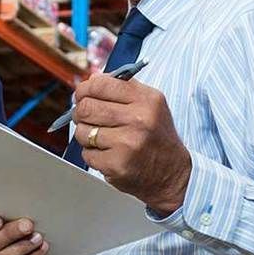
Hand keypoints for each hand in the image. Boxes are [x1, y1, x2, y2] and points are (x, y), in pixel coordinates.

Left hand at [71, 75, 190, 214]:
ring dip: (86, 135)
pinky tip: (108, 154)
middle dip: (81, 112)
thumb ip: (123, 89)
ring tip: (101, 138)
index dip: (85, 89)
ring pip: (83, 131)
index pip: (101, 84)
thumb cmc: (157, 137)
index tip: (83, 95)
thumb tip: (92, 80)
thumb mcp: (151, 105)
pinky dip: (92, 154)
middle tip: (86, 117)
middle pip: (87, 107)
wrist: (172, 174)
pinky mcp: (116, 165)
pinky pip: (86, 154)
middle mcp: (139, 120)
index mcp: (147, 100)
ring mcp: (127, 144)